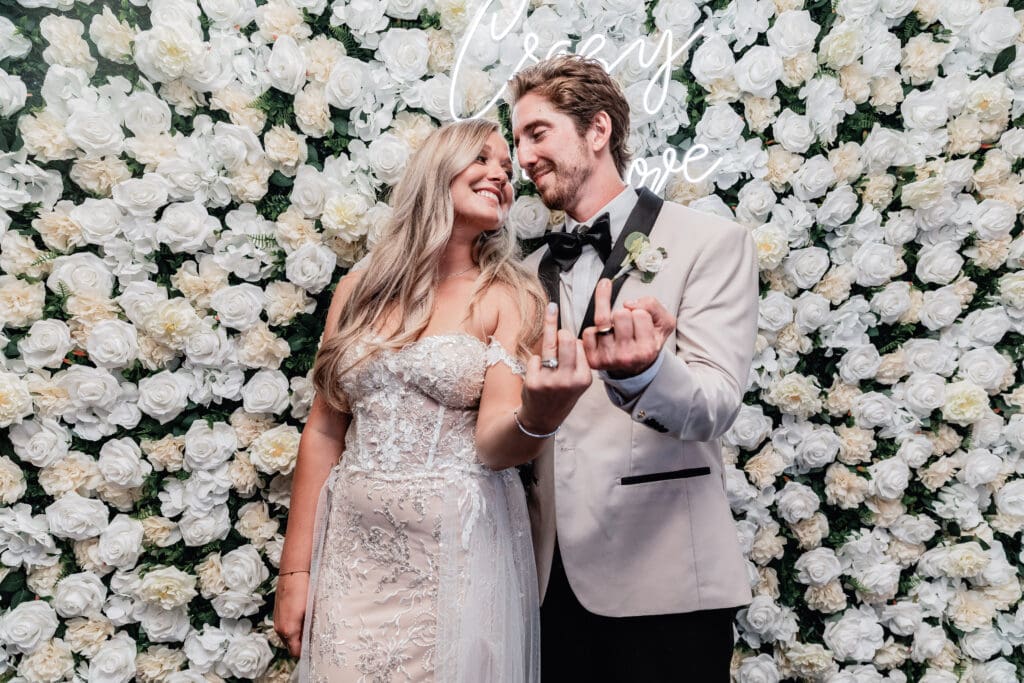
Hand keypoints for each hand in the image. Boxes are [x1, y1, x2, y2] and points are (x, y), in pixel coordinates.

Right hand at [273, 572, 308, 656]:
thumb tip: (315, 638)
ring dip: (297, 636)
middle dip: (302, 644)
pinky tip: (302, 619)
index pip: (296, 652)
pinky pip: (285, 627)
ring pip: (288, 637)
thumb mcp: (312, 611)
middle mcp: (280, 629)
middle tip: (315, 638)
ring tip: (310, 627)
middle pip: (291, 646)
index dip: (306, 652)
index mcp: (289, 630)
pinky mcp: (277, 614)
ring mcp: (277, 621)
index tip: (315, 649)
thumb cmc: (305, 590)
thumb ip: (311, 628)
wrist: (293, 573)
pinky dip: (292, 627)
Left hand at [520, 303, 591, 431]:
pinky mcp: (534, 382)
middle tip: (560, 330)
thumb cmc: (561, 395)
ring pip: (551, 343)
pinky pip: (536, 358)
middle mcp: (569, 380)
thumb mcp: (577, 382)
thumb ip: (577, 360)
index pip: (580, 346)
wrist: (542, 420)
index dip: (574, 341)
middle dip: (563, 331)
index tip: (571, 334)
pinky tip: (538, 369)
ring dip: (550, 325)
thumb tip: (573, 329)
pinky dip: (536, 360)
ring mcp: (550, 381)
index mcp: (584, 378)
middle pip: (567, 339)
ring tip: (552, 308)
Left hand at [582, 279, 675, 378]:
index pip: (640, 313)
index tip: (641, 323)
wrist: (635, 365)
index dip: (640, 313)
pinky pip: (588, 332)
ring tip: (616, 332)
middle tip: (628, 327)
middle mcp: (627, 356)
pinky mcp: (593, 359)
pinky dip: (594, 331)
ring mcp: (609, 358)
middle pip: (620, 314)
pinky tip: (604, 339)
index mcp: (646, 350)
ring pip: (603, 320)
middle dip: (624, 314)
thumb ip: (652, 305)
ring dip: (609, 321)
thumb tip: (629, 304)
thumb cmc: (647, 341)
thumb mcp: (663, 323)